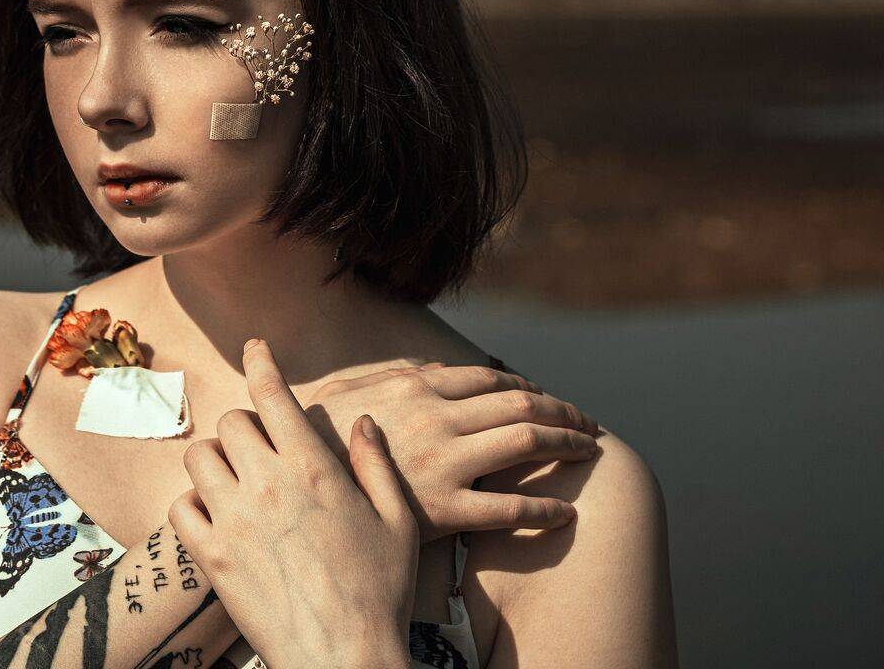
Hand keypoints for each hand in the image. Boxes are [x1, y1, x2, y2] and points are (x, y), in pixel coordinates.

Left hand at [169, 339, 417, 668]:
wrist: (344, 657)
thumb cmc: (378, 594)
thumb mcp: (396, 522)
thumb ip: (377, 465)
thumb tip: (363, 422)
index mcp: (314, 468)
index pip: (274, 393)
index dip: (262, 362)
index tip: (255, 347)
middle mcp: (268, 483)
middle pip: (232, 422)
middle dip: (245, 429)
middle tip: (258, 449)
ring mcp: (234, 519)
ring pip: (201, 458)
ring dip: (216, 463)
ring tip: (236, 483)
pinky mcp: (210, 556)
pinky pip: (181, 507)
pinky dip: (193, 505)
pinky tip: (216, 518)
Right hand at [302, 361, 602, 540]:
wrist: (293, 489)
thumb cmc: (314, 441)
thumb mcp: (344, 393)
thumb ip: (389, 377)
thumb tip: (428, 369)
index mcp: (416, 387)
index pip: (490, 379)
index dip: (528, 386)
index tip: (548, 398)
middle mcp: (438, 418)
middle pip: (520, 403)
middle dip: (563, 410)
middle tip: (587, 423)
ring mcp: (445, 462)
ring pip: (526, 442)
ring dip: (567, 444)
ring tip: (590, 452)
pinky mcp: (445, 509)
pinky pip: (509, 508)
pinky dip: (545, 509)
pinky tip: (566, 513)